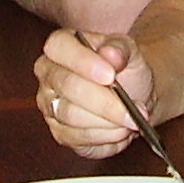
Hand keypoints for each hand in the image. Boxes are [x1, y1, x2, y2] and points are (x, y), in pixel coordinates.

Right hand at [34, 29, 152, 159]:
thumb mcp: (130, 50)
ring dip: (107, 120)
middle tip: (132, 106)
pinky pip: (78, 138)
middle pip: (68, 86)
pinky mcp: (60, 132)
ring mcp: (50, 105)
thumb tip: (111, 54)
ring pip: (72, 115)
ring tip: (131, 118)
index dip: (83, 62)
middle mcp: (48, 74)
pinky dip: (105, 136)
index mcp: (60, 44)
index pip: (59, 47)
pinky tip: (121, 129)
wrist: (134, 94)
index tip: (111, 75)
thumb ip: (121, 48)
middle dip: (103, 100)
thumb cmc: (126, 68)